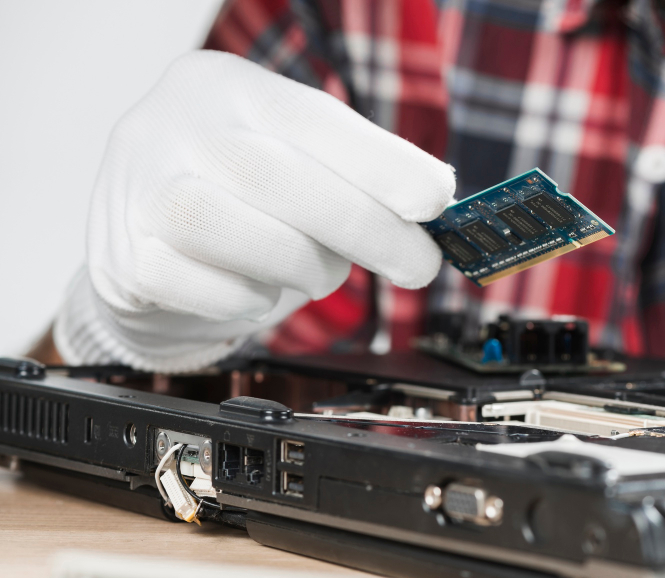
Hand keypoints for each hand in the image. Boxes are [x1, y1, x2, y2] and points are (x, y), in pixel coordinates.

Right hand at [54, 50, 454, 370]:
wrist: (145, 234)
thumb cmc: (238, 195)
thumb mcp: (293, 158)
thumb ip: (355, 173)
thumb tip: (435, 201)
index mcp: (228, 86)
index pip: (313, 118)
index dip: (382, 163)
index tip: (438, 201)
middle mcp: (174, 124)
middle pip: (276, 176)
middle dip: (366, 228)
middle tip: (416, 265)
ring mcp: (137, 188)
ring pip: (231, 231)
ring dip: (301, 266)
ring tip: (320, 274)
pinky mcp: (122, 256)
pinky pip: (197, 287)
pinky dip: (247, 299)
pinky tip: (261, 292)